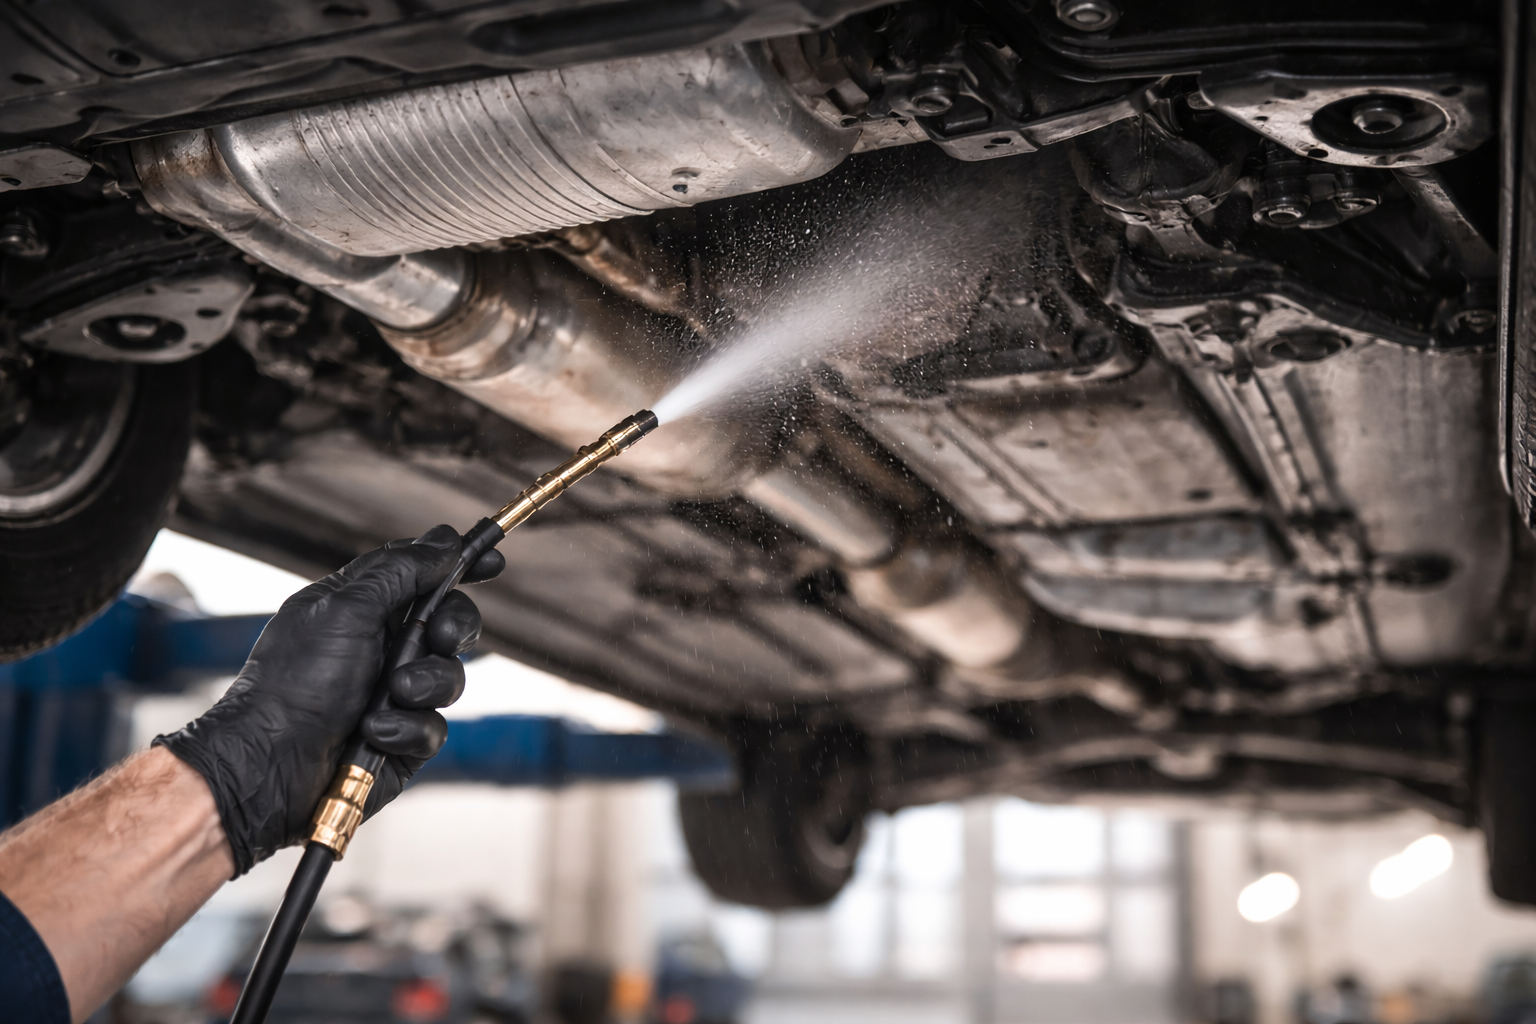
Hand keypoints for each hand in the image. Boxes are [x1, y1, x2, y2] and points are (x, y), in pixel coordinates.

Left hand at [156, 525, 501, 875]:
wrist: (271, 765)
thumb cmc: (295, 682)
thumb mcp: (346, 608)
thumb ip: (401, 571)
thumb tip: (445, 542)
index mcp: (362, 607)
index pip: (421, 573)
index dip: (459, 564)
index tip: (494, 561)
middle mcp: (381, 647)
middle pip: (450, 622)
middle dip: (455, 625)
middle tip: (441, 634)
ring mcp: (394, 695)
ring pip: (449, 677)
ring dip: (425, 684)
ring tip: (391, 696)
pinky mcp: (403, 740)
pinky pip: (434, 728)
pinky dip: (406, 729)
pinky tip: (373, 732)